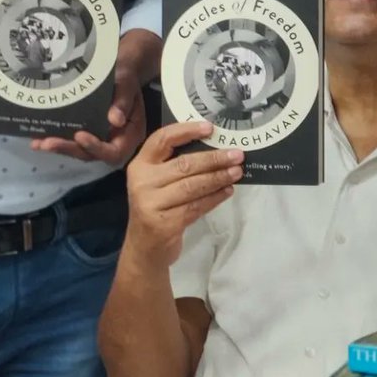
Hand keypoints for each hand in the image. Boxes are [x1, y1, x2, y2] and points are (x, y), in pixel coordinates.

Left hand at [30, 54, 147, 164]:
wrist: (119, 70)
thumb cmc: (125, 76)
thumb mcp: (126, 84)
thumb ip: (123, 101)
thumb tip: (115, 121)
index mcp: (131, 135)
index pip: (115, 152)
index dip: (97, 148)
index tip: (80, 136)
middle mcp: (115, 142)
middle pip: (92, 155)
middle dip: (70, 149)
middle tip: (48, 143)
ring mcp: (99, 139)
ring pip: (79, 150)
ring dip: (59, 148)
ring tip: (38, 143)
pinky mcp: (86, 133)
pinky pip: (71, 141)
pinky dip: (56, 140)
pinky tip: (37, 138)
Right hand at [121, 121, 242, 272]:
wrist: (144, 248)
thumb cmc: (155, 208)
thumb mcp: (156, 183)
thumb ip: (174, 166)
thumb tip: (214, 149)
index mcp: (139, 165)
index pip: (162, 139)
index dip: (186, 131)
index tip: (210, 128)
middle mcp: (142, 181)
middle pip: (183, 164)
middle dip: (214, 159)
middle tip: (237, 155)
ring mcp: (151, 203)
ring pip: (192, 186)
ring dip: (218, 178)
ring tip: (237, 172)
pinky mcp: (164, 223)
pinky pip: (196, 206)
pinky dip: (214, 198)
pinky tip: (227, 191)